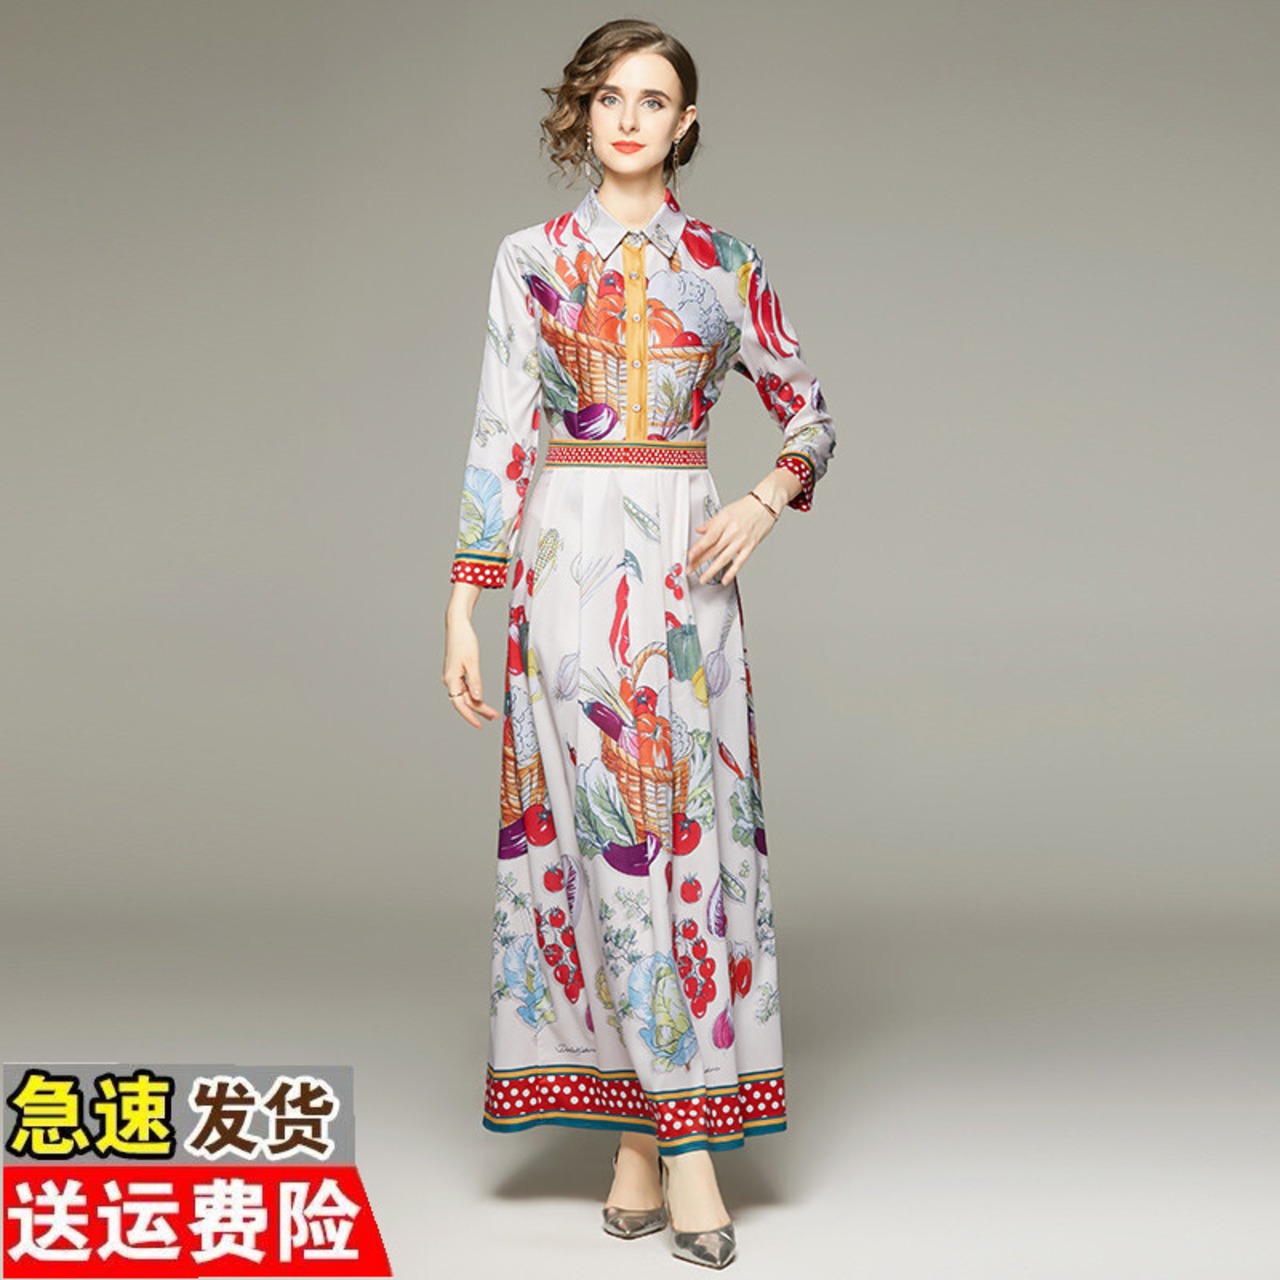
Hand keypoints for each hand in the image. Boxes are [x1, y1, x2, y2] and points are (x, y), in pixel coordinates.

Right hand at [443, 613, 499, 728]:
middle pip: (464, 701)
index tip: (479, 724)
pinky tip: (481, 697)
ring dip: (477, 703)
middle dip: (478, 710)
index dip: (470, 716)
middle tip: (493, 717)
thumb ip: (475, 682)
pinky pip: (465, 687)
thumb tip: (478, 698)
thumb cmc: (464, 641)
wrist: (457, 625)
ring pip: (465, 695)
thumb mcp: (473, 662)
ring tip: (491, 711)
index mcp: (451, 679)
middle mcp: (449, 680)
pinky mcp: (456, 672)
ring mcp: (452, 676)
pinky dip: (474, 693)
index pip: (460, 704)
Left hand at [687, 491, 777, 587]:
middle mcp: (732, 532)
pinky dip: (731, 572)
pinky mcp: (750, 547)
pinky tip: (724, 580)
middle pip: (713, 550)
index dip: (697, 549)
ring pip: (724, 558)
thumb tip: (700, 531)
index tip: (689, 557)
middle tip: (690, 569)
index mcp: (724, 521)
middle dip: (699, 561)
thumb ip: (711, 523)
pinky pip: (739, 562)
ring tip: (703, 578)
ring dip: (712, 570)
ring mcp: (741, 540)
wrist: (765, 505)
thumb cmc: (746, 508)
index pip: (708, 538)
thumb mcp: (725, 511)